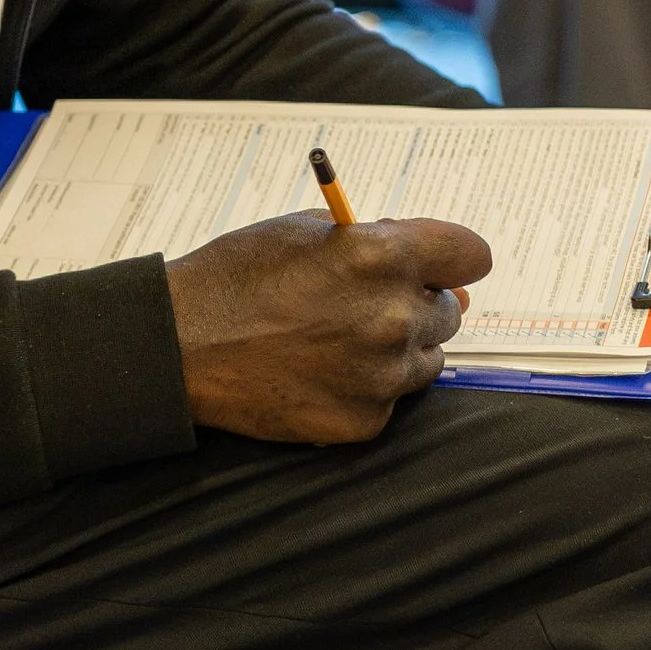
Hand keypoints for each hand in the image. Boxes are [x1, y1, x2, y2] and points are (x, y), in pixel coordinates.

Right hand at [168, 212, 492, 443]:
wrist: (178, 346)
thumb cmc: (235, 277)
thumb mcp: (304, 229)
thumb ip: (376, 241)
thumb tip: (437, 273)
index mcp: (383, 256)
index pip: (472, 255)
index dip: (453, 259)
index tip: (440, 268)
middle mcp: (393, 317)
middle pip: (449, 311)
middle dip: (414, 304)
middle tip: (359, 306)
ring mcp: (382, 374)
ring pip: (425, 360)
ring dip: (396, 350)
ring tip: (334, 341)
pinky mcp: (365, 420)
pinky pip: (390, 400)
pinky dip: (364, 388)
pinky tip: (318, 373)